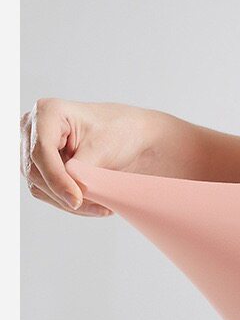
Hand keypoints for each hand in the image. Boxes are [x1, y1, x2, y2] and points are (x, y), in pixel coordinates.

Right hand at [20, 98, 164, 215]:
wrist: (129, 134)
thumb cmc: (119, 130)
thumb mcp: (102, 148)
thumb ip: (81, 171)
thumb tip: (69, 195)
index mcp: (48, 112)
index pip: (41, 151)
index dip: (57, 179)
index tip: (77, 200)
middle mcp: (32, 128)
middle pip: (36, 171)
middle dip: (64, 194)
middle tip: (97, 207)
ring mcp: (31, 148)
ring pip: (38, 186)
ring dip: (67, 201)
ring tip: (99, 206)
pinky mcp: (38, 166)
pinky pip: (45, 191)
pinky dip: (67, 201)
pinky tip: (91, 203)